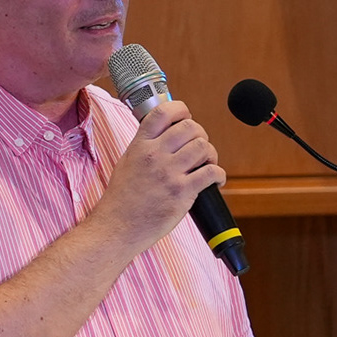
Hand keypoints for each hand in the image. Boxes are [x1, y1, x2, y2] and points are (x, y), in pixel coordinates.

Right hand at [94, 100, 224, 253]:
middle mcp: (154, 155)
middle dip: (200, 135)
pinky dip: (218, 175)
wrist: (117, 227)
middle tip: (199, 147)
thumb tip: (167, 133)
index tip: (186, 118)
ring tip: (206, 164)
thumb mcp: (127, 162)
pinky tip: (214, 180)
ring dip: (211, 154)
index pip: (163, 112)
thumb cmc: (122, 199)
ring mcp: (168, 173)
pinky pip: (211, 173)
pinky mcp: (182, 192)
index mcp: (139, 145)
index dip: (181, 110)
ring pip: (203, 147)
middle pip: (190, 127)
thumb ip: (145, 145)